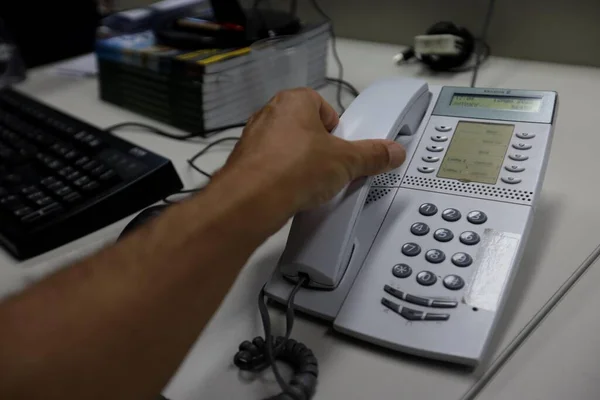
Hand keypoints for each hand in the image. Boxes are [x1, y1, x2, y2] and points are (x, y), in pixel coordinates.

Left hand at [217, 88, 405, 213]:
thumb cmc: (291, 167)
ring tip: (313, 183)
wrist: (251, 199)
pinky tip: (294, 193)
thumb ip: (372, 155)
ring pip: (287, 149)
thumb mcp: (346, 162)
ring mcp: (254, 139)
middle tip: (333, 167)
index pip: (324, 108)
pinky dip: (283, 178)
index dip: (338, 130)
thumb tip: (391, 152)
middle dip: (320, 148)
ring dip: (301, 164)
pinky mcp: (245, 164)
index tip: (346, 148)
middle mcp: (270, 114)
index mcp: (294, 101)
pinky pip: (272, 167)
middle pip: (306, 129)